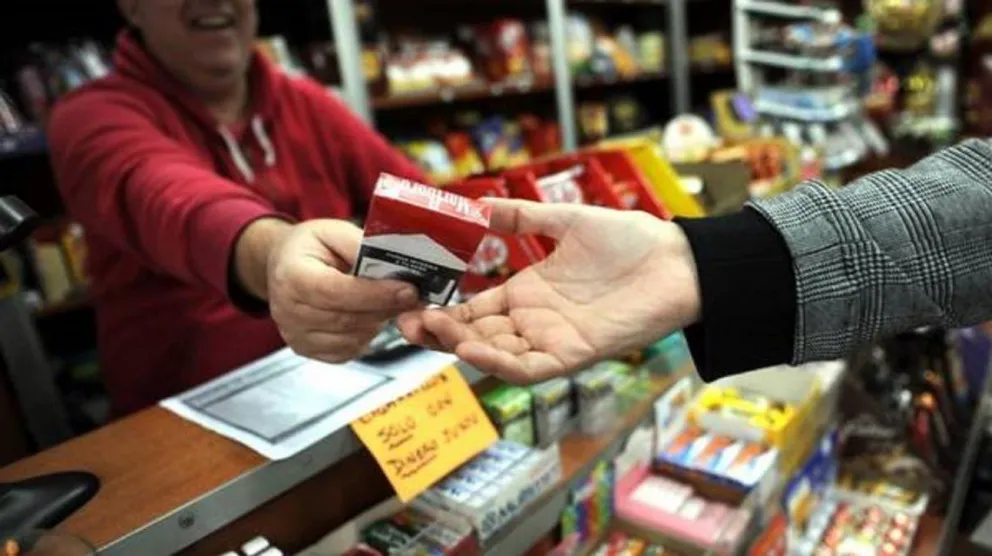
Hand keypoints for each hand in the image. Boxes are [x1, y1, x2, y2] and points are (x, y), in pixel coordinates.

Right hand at [239, 218, 418, 362]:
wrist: (283, 264)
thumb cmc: (310, 246)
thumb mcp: (333, 231)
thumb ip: (360, 246)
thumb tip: (394, 266)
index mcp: (291, 275)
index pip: (335, 292)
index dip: (374, 294)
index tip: (408, 290)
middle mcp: (287, 310)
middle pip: (346, 319)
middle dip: (385, 308)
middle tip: (412, 296)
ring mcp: (295, 334)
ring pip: (351, 338)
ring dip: (377, 321)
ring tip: (388, 301)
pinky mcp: (306, 349)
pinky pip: (347, 351)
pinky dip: (365, 335)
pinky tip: (369, 316)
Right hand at [397, 200, 700, 382]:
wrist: (679, 260)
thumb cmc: (631, 241)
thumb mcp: (566, 221)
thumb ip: (522, 218)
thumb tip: (479, 206)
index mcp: (528, 292)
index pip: (474, 309)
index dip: (443, 310)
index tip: (411, 301)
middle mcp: (535, 320)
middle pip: (477, 335)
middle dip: (440, 332)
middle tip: (406, 321)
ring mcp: (553, 338)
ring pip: (496, 354)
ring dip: (462, 346)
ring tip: (430, 330)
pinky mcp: (576, 353)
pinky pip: (531, 367)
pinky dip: (501, 362)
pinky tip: (473, 348)